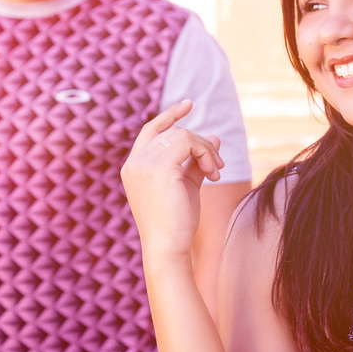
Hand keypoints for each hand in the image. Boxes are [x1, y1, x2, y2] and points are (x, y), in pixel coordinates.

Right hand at [120, 99, 224, 262]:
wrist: (167, 248)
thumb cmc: (176, 223)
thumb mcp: (187, 186)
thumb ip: (197, 161)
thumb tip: (215, 136)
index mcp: (134, 167)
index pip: (151, 130)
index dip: (170, 115)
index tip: (189, 104)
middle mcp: (135, 162)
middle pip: (174, 132)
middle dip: (201, 143)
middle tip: (218, 165)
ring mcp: (144, 163)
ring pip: (183, 135)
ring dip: (207, 150)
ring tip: (216, 172)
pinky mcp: (159, 167)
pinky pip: (189, 142)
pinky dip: (207, 153)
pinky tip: (215, 173)